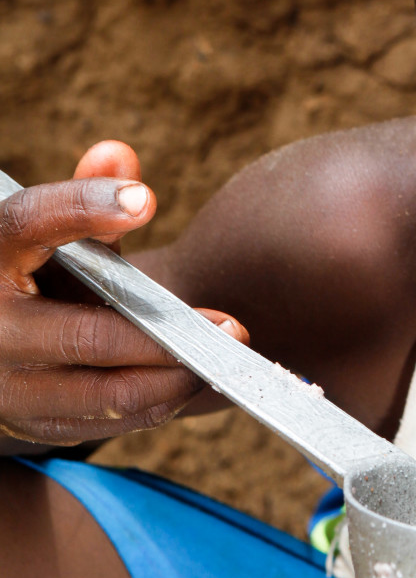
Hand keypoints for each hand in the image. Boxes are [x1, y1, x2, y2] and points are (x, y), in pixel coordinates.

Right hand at [0, 140, 245, 446]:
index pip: (30, 221)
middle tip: (231, 327)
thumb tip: (117, 153)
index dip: (84, 207)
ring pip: (105, 392)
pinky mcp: (31, 423)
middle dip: (169, 334)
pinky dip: (156, 404)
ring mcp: (6, 384)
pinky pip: (106, 424)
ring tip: (220, 358)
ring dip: (173, 379)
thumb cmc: (35, 274)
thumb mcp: (50, 235)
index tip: (147, 199)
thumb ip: (85, 196)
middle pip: (89, 335)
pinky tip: (189, 380)